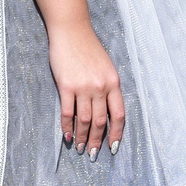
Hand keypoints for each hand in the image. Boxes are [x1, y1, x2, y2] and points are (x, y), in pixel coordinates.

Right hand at [49, 24, 125, 155]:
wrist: (72, 32)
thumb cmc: (89, 48)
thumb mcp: (106, 67)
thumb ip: (108, 87)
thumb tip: (106, 110)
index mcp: (114, 83)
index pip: (119, 114)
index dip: (116, 133)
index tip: (113, 147)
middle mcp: (101, 87)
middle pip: (101, 121)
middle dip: (98, 140)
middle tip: (94, 154)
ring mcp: (83, 87)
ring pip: (85, 120)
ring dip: (83, 137)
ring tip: (81, 148)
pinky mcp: (66, 86)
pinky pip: (67, 112)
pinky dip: (67, 126)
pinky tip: (68, 136)